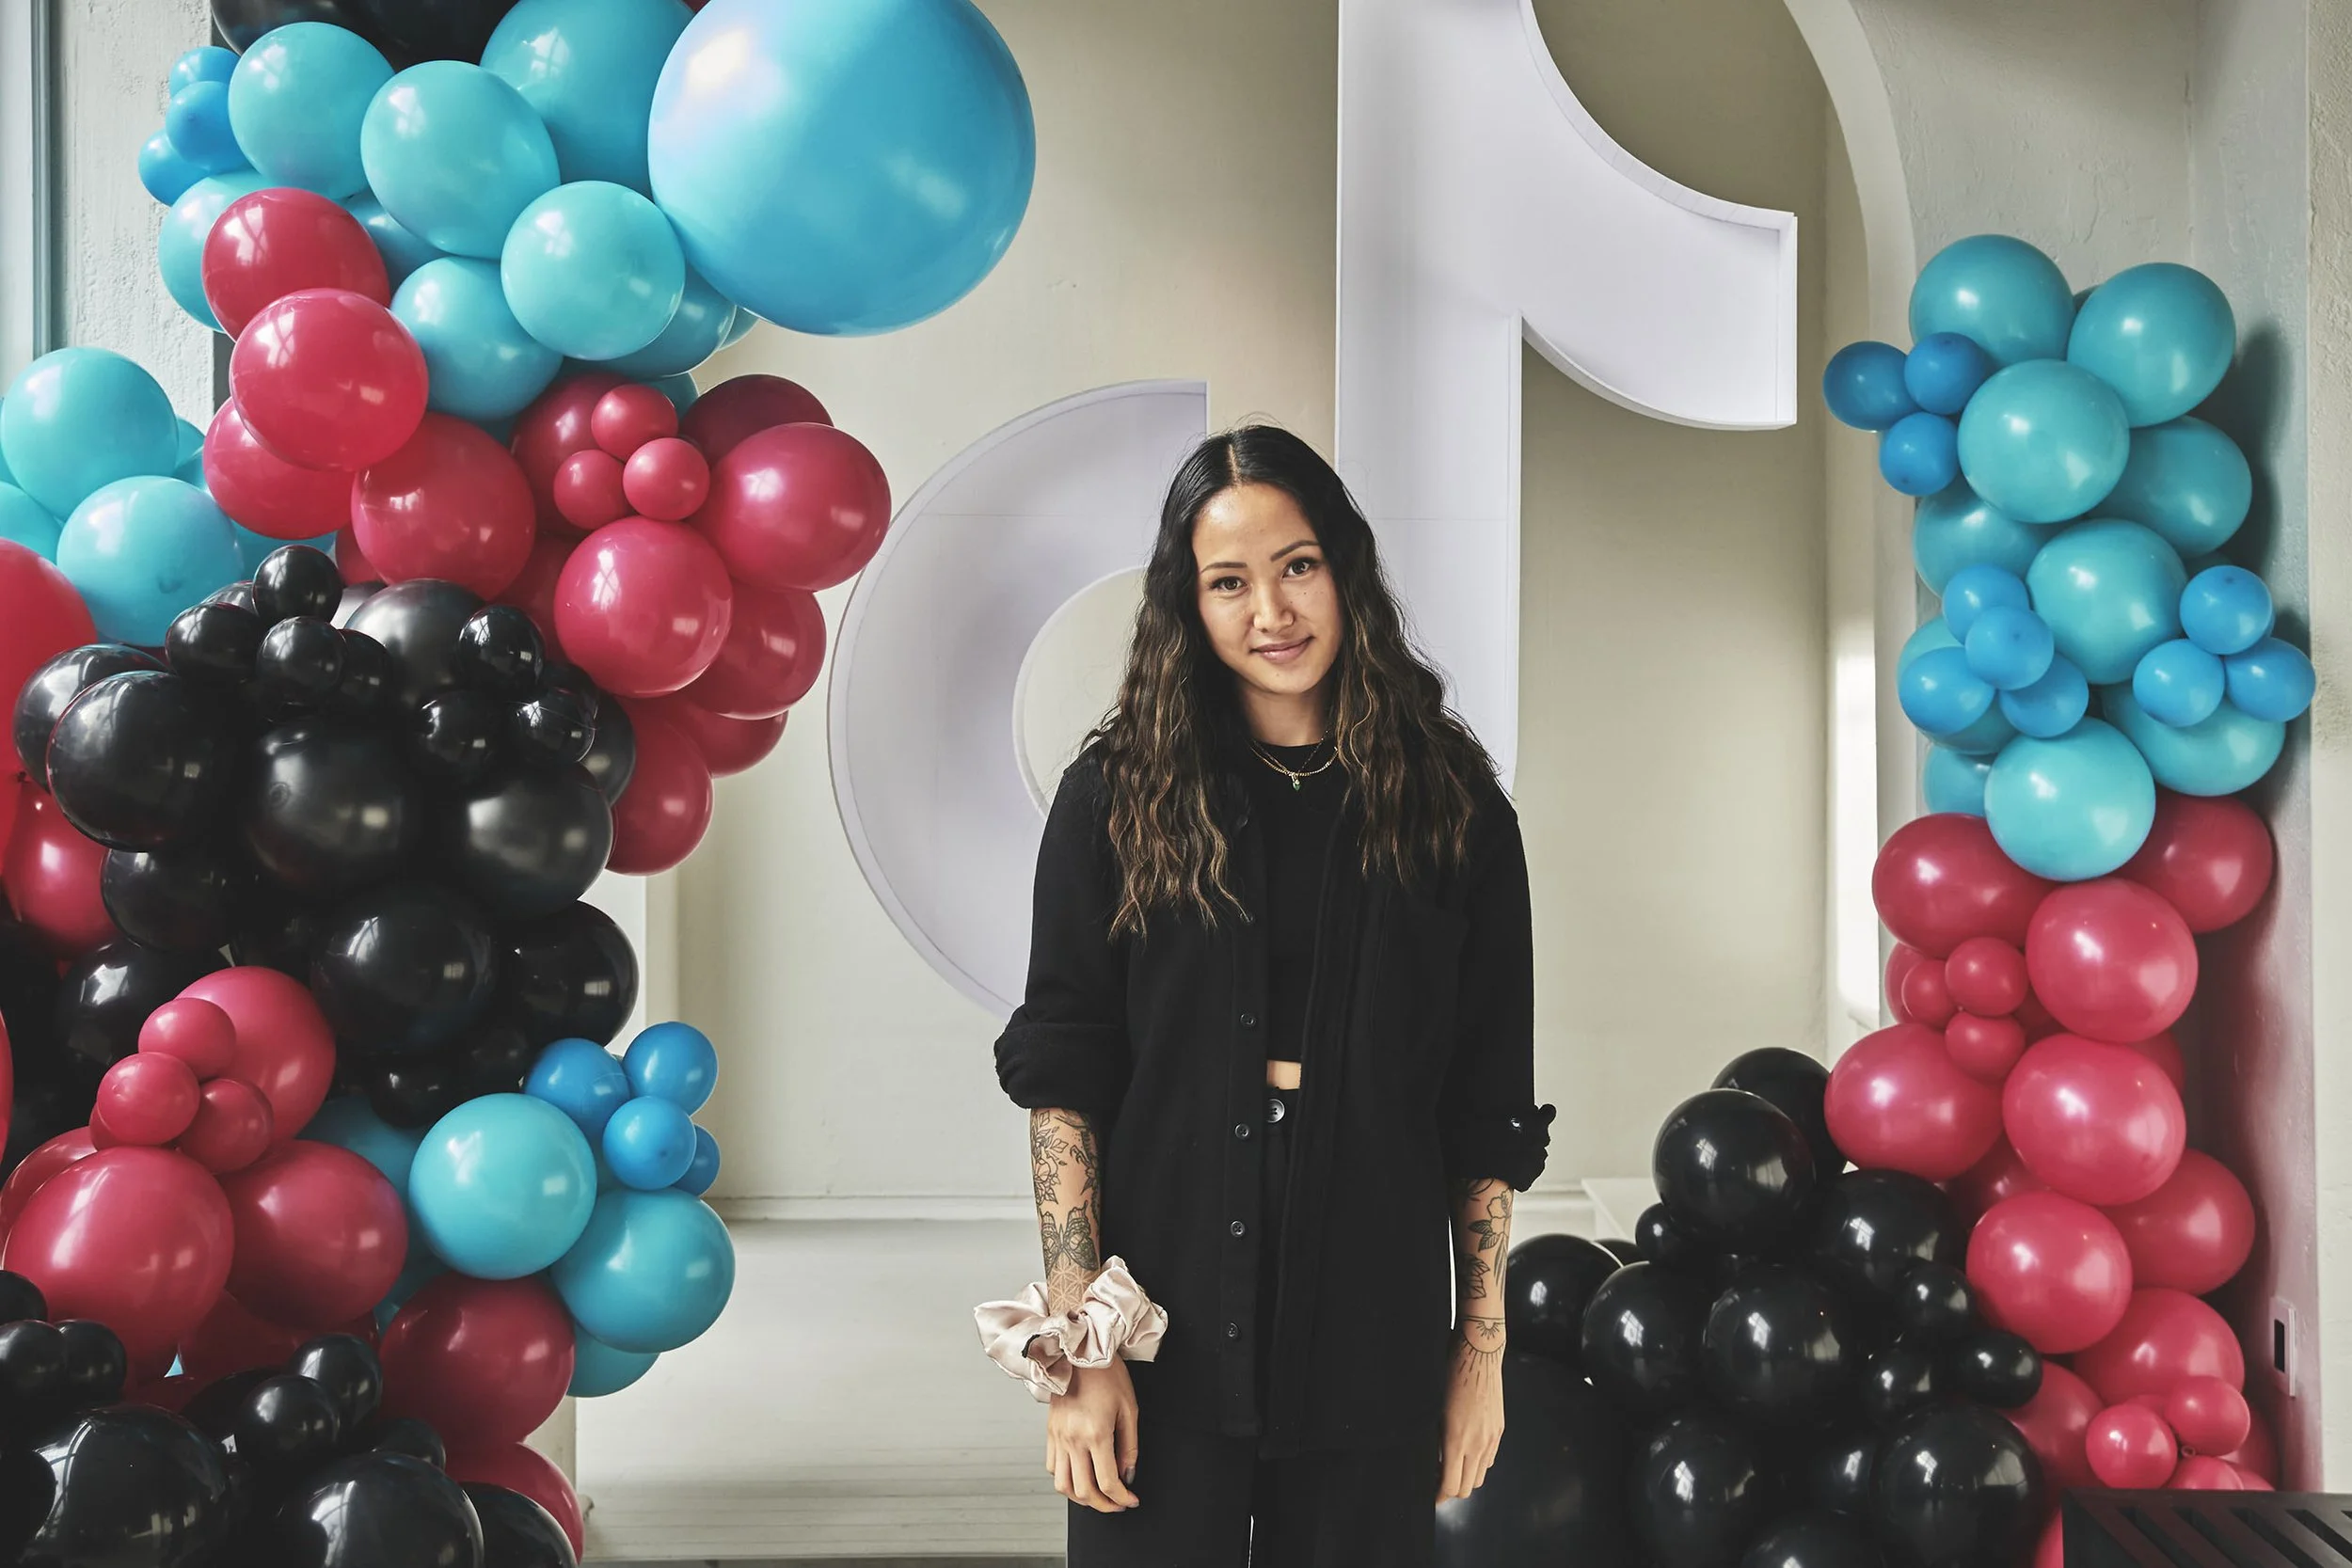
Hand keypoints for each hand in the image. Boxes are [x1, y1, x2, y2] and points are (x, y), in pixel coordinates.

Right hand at [1047, 1358, 1139, 1511]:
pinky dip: (1066, 1480)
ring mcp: (1057, 1437)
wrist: (1079, 1351)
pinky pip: (1052, 1468)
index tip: (1131, 1500)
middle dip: (1104, 1505)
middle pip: (1084, 1491)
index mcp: (1095, 1434)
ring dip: (1081, 1498)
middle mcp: (1072, 1439)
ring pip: (1063, 1486)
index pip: (1107, 1482)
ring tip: (1098, 1496)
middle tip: (1118, 1504)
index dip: (1122, 1499)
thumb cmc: (1107, 1374)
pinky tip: (1080, 1475)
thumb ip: (1129, 1447)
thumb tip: (1128, 1475)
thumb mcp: (1129, 1409)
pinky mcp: (1049, 1433)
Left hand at [1437, 1331, 1503, 1500]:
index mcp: (1456, 1441)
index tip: (1430, 1496)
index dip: (1439, 1496)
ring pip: (1481, 1476)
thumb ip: (1435, 1440)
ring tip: (1451, 1468)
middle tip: (1437, 1483)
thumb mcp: (1432, 1410)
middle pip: (1467, 1487)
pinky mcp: (1499, 1429)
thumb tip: (1432, 1460)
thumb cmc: (1447, 1375)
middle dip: (1451, 1491)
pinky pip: (1490, 1459)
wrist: (1477, 1353)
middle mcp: (1477, 1444)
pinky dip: (1478, 1464)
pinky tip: (1466, 1452)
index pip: (1450, 1485)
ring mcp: (1491, 1438)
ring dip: (1466, 1478)